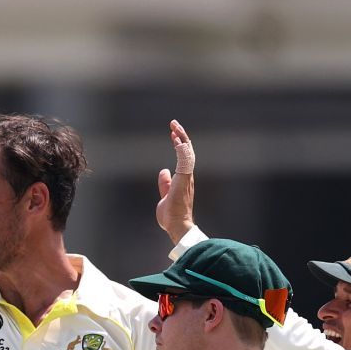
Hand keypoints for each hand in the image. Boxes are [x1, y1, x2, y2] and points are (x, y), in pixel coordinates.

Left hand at [155, 119, 195, 242]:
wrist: (177, 225)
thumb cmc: (172, 215)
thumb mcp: (165, 195)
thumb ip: (165, 183)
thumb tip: (163, 171)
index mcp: (184, 179)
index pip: (183, 157)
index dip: (179, 144)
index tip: (173, 134)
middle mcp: (188, 176)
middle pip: (187, 151)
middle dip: (181, 136)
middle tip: (173, 124)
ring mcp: (187, 177)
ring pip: (187, 152)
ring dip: (181, 138)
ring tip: (174, 126)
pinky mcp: (184, 179)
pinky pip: (185, 160)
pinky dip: (181, 148)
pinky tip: (177, 138)